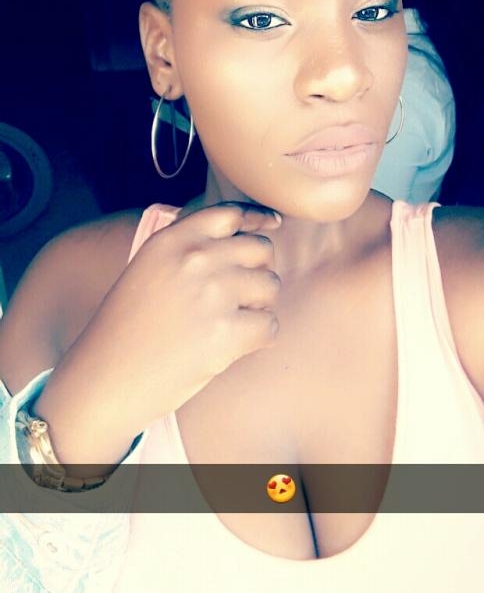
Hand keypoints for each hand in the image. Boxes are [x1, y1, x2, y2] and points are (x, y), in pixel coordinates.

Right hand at [33, 202, 282, 465]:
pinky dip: (258, 339)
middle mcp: (194, 258)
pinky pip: (269, 326)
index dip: (256, 221)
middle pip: (260, 248)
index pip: (230, 214)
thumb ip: (189, 247)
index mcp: (172, 239)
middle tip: (237, 297)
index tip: (270, 225)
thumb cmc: (128, 328)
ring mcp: (212, 293)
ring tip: (228, 324)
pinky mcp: (225, 333)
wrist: (105, 379)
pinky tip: (231, 347)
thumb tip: (248, 232)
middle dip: (257, 271)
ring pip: (270, 286)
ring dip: (259, 306)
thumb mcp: (148, 268)